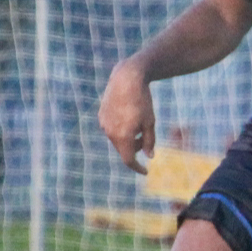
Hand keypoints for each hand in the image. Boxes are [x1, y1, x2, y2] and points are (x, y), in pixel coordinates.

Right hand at [98, 59, 155, 173]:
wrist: (127, 78)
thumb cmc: (142, 101)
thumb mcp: (150, 122)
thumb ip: (149, 141)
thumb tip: (149, 156)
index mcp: (123, 137)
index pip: (129, 160)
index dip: (138, 168)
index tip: (146, 171)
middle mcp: (110, 132)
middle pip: (123, 149)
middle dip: (134, 148)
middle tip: (144, 137)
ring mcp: (104, 124)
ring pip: (116, 138)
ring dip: (127, 137)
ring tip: (137, 122)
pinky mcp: (101, 115)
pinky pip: (111, 128)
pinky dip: (120, 129)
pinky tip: (128, 115)